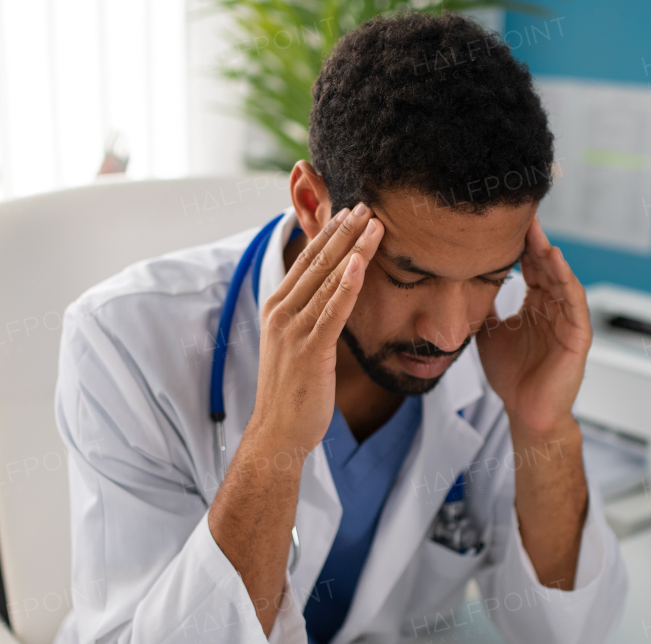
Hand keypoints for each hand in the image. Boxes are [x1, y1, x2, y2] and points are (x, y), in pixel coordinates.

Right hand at [209, 204, 382, 635]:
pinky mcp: (309, 350)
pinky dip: (347, 285)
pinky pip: (332, 311)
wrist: (277, 433)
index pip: (306, 261)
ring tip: (373, 222)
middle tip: (366, 204)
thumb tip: (331, 294)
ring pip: (328, 280)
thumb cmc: (292, 392)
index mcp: (277, 307)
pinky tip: (361, 263)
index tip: (350, 210)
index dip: (329, 233)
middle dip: (342, 230)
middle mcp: (281, 312)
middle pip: (317, 262)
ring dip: (352, 248)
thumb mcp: (297, 344)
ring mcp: (293, 330)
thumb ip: (311, 315)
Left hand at [476, 217, 590, 437]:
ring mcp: (568, 320)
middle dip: (535, 240)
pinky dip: (565, 279)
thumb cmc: (512, 376)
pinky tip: (554, 260)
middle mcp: (554, 307)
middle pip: (545, 265)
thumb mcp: (489, 332)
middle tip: (521, 214)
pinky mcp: (578, 336)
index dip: (520, 244)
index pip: (530, 266)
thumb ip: (483, 307)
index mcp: (536, 305)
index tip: (504, 221)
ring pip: (561, 278)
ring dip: (549, 254)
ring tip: (537, 232)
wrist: (526, 412)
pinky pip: (574, 301)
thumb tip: (461, 283)